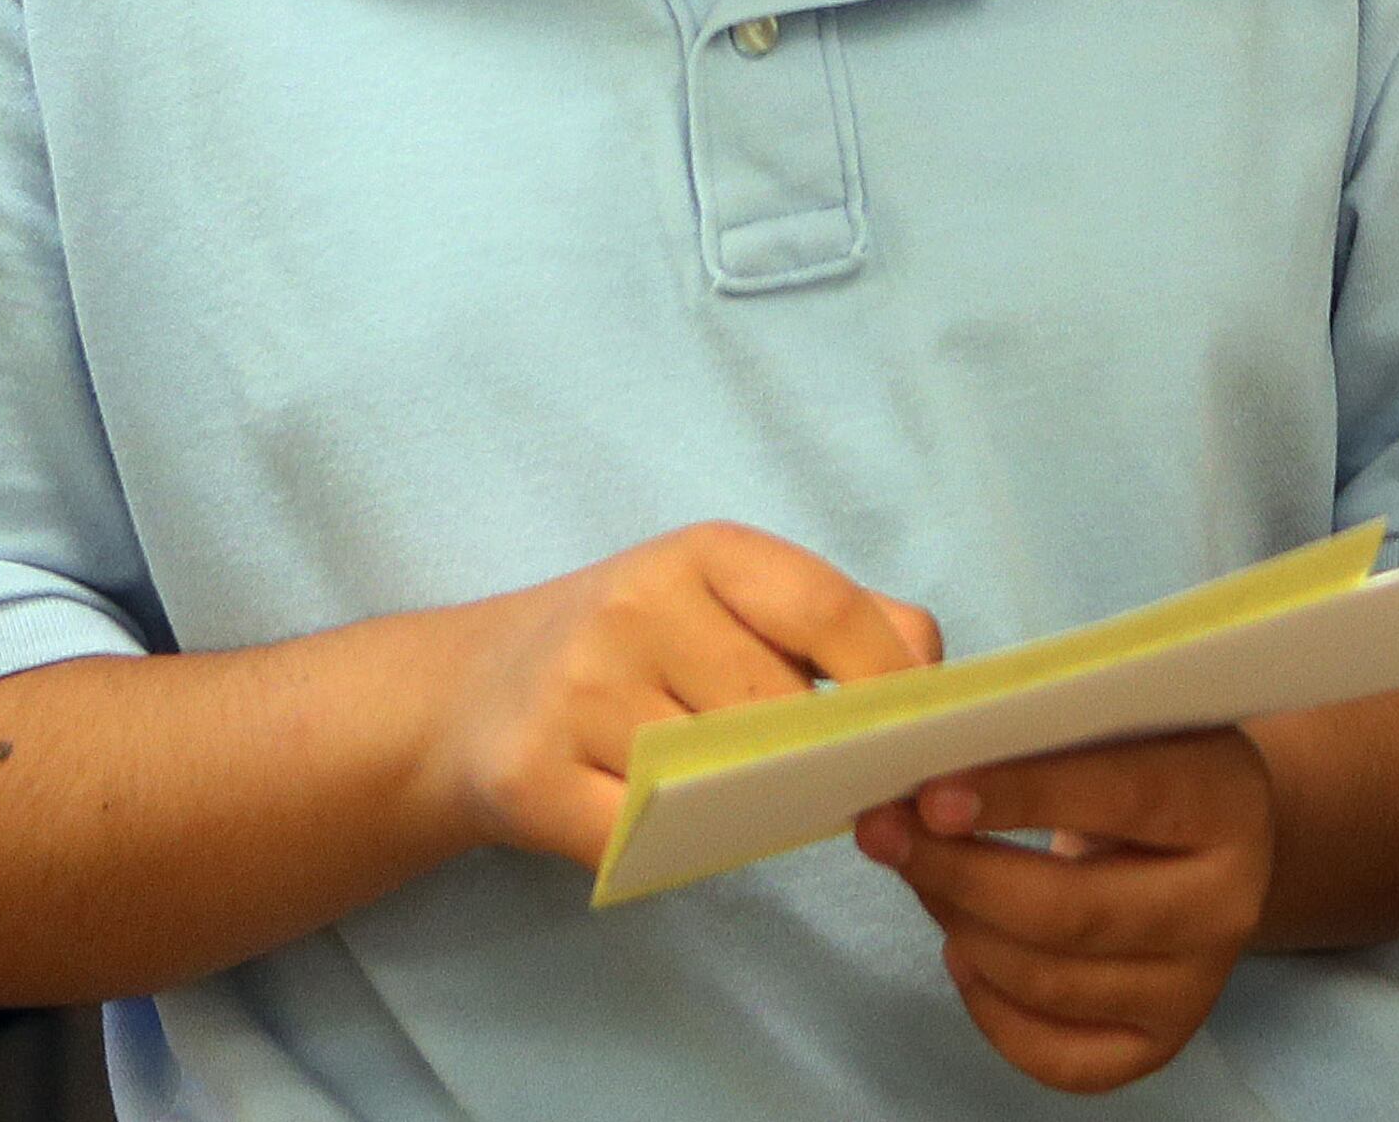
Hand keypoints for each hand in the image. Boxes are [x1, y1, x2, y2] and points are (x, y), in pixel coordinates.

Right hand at [430, 525, 939, 868]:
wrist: (465, 697)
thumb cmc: (636, 646)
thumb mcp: (728, 597)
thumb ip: (840, 619)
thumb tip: (932, 673)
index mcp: (701, 553)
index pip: (828, 610)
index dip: (890, 678)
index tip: (923, 730)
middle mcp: (634, 607)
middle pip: (779, 707)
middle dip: (825, 756)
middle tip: (850, 785)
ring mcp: (576, 691)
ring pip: (718, 776)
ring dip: (757, 804)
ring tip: (764, 799)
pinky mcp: (529, 778)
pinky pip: (647, 836)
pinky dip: (680, 845)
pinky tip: (684, 828)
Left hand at [856, 731, 1277, 1094]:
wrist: (1221, 841)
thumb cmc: (1148, 766)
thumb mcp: (1125, 730)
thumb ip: (1049, 741)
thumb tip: (929, 778)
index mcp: (1227, 801)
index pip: (1120, 797)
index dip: (1021, 797)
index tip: (931, 797)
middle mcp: (1228, 904)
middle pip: (1071, 912)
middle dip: (959, 875)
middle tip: (884, 836)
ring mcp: (1198, 986)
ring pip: (1049, 982)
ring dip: (961, 928)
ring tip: (924, 879)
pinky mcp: (1162, 1043)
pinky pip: (1056, 1058)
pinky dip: (989, 1010)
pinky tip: (963, 951)